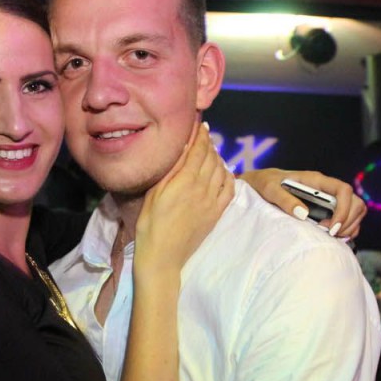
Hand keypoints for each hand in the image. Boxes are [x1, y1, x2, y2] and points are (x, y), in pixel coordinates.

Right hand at [135, 118, 233, 276]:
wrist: (163, 256)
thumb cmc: (150, 225)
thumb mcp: (154, 193)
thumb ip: (171, 171)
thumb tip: (182, 150)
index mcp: (185, 181)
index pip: (198, 150)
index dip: (201, 134)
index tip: (200, 124)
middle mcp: (202, 188)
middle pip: (212, 157)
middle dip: (208, 143)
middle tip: (203, 136)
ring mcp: (212, 201)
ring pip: (221, 170)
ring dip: (217, 157)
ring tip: (210, 152)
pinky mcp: (216, 213)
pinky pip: (229, 189)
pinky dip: (228, 175)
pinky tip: (221, 171)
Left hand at [239, 168, 365, 238]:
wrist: (260, 184)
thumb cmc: (265, 183)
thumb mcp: (270, 189)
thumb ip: (284, 200)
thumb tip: (303, 214)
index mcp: (316, 180)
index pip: (343, 190)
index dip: (344, 209)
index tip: (332, 228)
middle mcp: (327, 189)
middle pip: (356, 202)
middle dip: (348, 222)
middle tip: (330, 235)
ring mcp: (330, 200)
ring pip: (356, 211)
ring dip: (349, 227)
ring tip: (331, 236)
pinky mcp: (329, 210)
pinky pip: (349, 220)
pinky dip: (346, 230)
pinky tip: (332, 237)